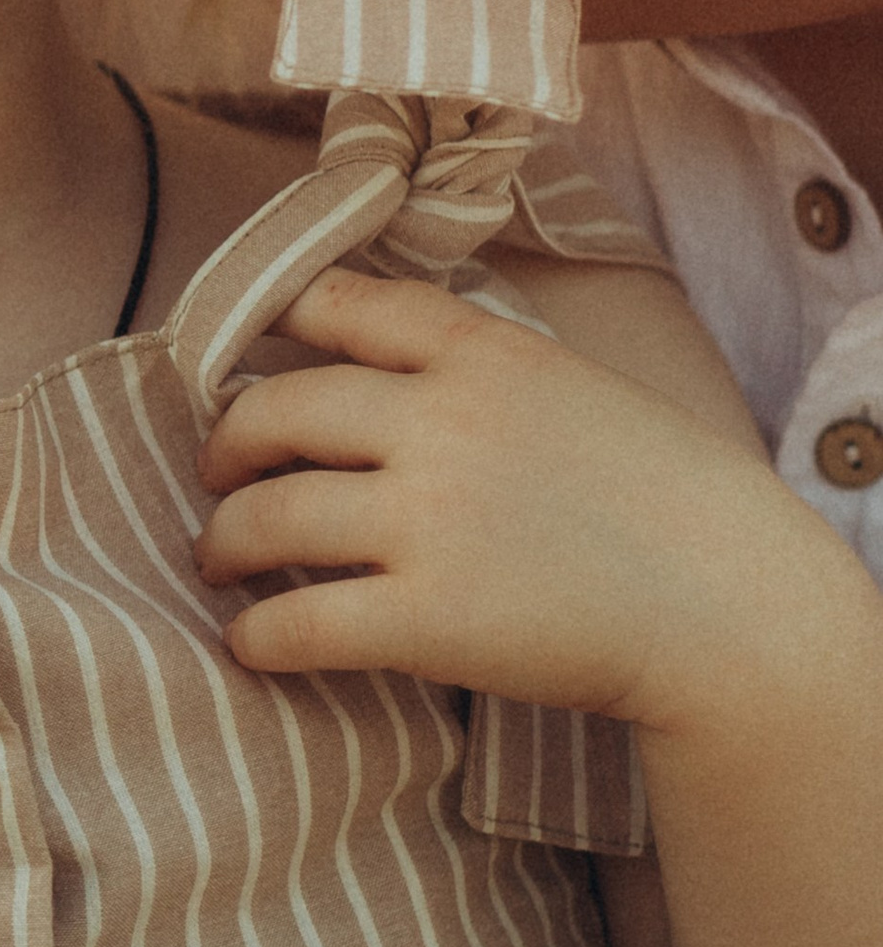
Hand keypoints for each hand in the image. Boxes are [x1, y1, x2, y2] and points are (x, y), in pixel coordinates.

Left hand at [195, 264, 798, 726]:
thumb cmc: (660, 496)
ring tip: (219, 561)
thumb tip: (371, 368)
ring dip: (222, 542)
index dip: (270, 324)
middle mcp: (440, 422)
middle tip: (217, 476)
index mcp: (480, 353)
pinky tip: (249, 643)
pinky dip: (254, 637)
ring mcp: (428, 520)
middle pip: (273, 410)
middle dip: (226, 445)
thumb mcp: (571, 384)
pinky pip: (296, 624)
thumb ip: (474, 368)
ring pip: (266, 517)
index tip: (239, 358)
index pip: (338, 303)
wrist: (728, 602)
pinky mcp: (426, 619)